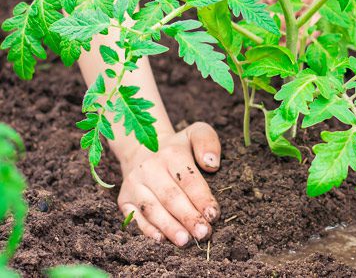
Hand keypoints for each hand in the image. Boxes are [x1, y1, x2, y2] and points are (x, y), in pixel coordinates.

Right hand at [117, 122, 220, 246]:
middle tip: (203, 233)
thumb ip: (207, 142)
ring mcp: (134, 184)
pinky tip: (161, 240)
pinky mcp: (124, 199)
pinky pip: (135, 217)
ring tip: (185, 241)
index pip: (188, 179)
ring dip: (169, 227)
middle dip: (188, 217)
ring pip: (152, 209)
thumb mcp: (195, 134)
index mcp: (171, 153)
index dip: (201, 198)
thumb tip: (212, 164)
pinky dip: (147, 230)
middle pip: (170, 197)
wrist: (143, 148)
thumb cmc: (178, 147)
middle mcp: (149, 168)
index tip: (213, 214)